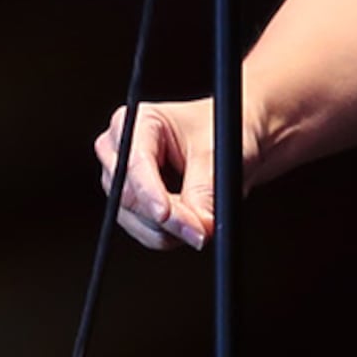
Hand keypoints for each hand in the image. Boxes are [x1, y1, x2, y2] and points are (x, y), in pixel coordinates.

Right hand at [95, 97, 230, 251]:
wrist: (235, 142)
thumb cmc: (222, 131)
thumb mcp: (217, 155)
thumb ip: (203, 191)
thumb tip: (198, 225)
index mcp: (137, 121)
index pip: (134, 164)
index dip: (150, 194)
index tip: (167, 215)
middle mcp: (122, 150)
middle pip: (128, 196)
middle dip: (166, 218)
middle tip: (200, 228)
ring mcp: (123, 180)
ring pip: (134, 220)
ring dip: (169, 230)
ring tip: (201, 220)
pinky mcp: (132, 205)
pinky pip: (144, 232)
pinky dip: (169, 235)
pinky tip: (189, 224)